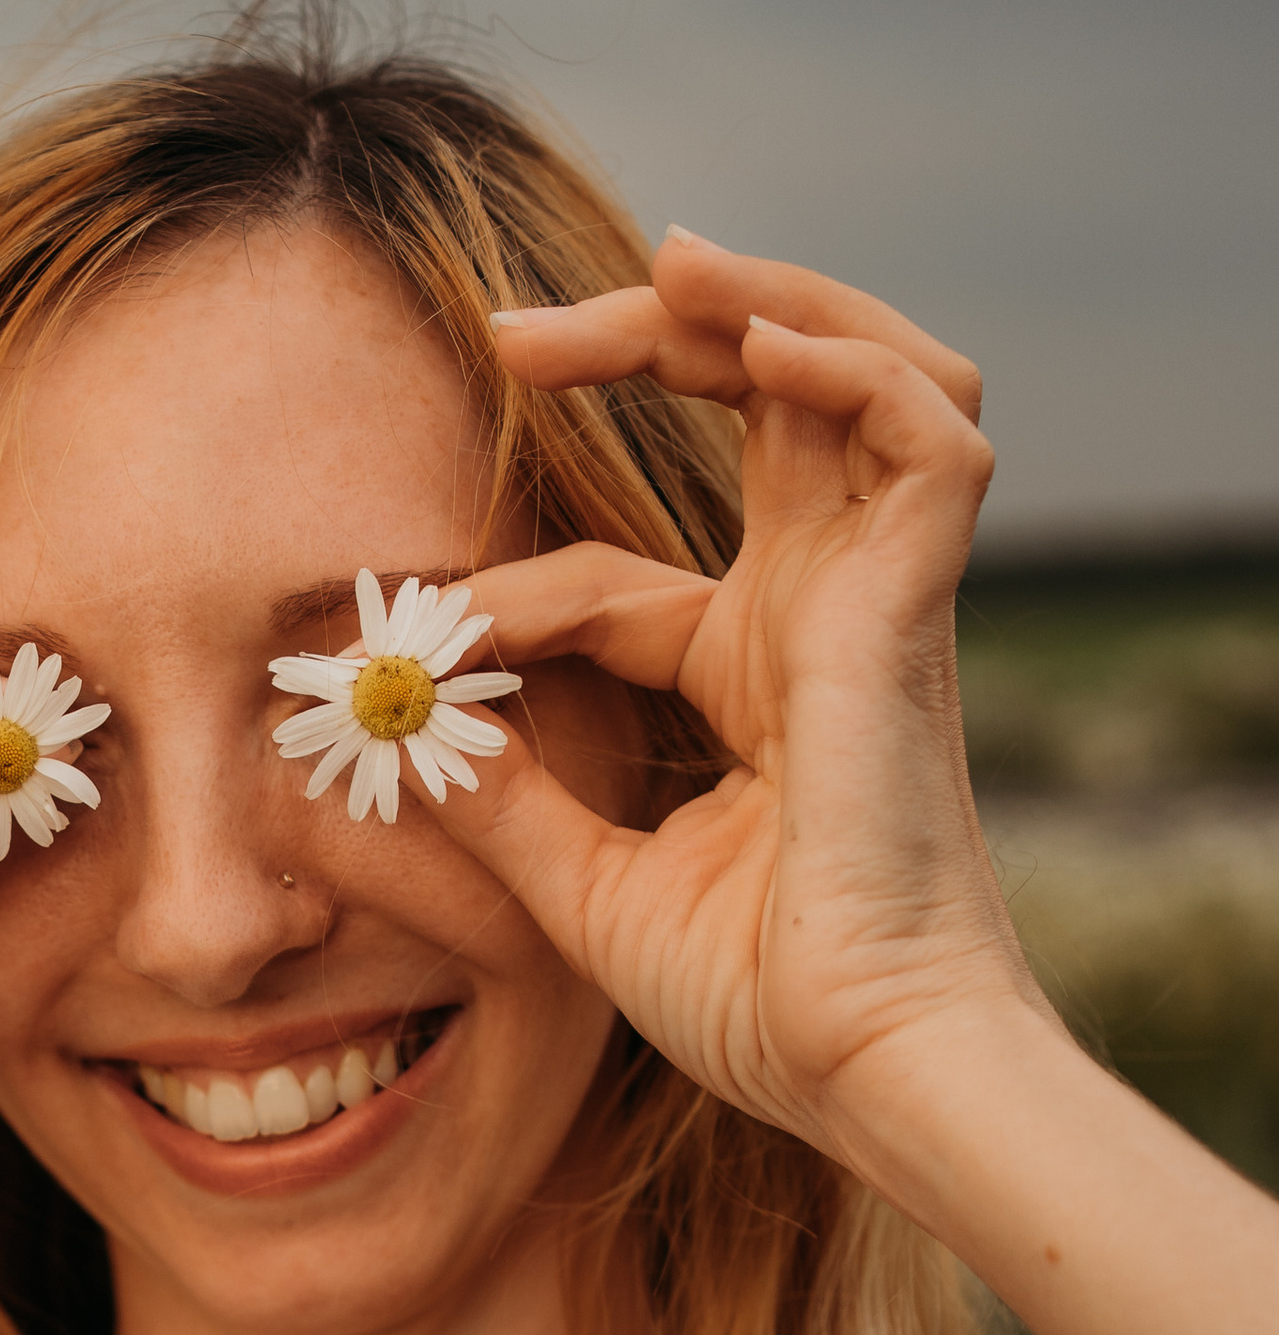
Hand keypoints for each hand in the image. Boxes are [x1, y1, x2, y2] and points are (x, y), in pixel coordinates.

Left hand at [449, 231, 1048, 1167]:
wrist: (858, 1067)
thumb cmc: (762, 1005)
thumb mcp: (588, 888)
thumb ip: (504, 801)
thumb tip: (402, 723)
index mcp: (752, 683)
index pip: (611, 584)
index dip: (506, 595)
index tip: (408, 639)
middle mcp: (822, 621)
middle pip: (764, 411)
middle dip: (649, 342)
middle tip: (514, 334)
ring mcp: (877, 608)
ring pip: (866, 379)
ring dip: (773, 301)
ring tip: (670, 267)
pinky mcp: (915, 615)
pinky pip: (931, 438)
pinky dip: (856, 366)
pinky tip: (761, 343)